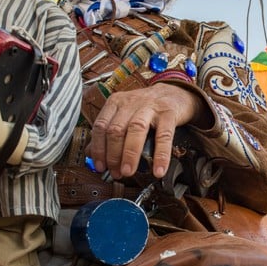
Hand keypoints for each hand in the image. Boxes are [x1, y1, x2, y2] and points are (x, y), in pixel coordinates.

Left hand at [88, 83, 207, 179]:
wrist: (174, 93)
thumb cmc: (147, 107)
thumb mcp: (125, 114)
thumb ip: (108, 131)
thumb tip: (91, 153)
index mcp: (116, 103)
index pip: (101, 126)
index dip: (98, 149)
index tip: (100, 166)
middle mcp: (131, 103)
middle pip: (116, 130)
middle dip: (113, 156)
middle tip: (116, 172)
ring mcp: (150, 107)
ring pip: (135, 130)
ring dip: (130, 154)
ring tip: (129, 172)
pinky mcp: (168, 113)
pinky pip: (163, 136)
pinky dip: (161, 155)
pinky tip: (158, 169)